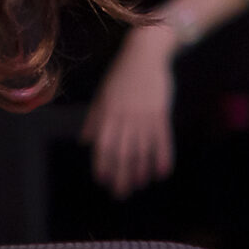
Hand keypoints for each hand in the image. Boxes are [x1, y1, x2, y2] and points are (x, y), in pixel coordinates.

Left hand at [80, 26, 176, 197]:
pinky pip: (162, 139)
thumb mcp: (102, 95)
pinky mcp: (161, 113)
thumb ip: (95, 119)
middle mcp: (124, 117)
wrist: (144, 55)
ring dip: (140, 170)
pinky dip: (162, 157)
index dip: (102, 164)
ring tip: (139, 186)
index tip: (102, 181)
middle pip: (122, 152)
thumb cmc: (121, 75)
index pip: (103, 145)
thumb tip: (85, 141)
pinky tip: (161, 173)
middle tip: (120, 194)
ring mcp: (143, 116)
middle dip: (120, 174)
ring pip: (141, 149)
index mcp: (107, 113)